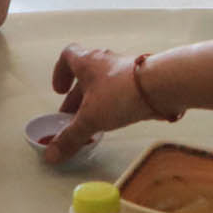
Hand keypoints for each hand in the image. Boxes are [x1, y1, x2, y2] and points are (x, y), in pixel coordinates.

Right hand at [45, 45, 153, 161]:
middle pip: (86, 76)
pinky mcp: (141, 80)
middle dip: (77, 97)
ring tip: (94, 121)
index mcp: (87, 62)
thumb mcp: (90, 119)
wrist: (161, 86)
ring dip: (96, 100)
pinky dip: (115, 103)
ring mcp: (125, 69)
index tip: (59, 90)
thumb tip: (51, 156)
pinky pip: (122, 89)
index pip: (67, 56)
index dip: (60, 72)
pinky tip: (117, 119)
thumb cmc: (119, 94)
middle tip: (73, 117)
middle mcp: (105, 61)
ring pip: (105, 83)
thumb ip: (71, 137)